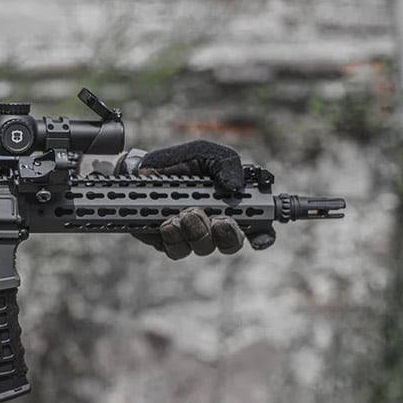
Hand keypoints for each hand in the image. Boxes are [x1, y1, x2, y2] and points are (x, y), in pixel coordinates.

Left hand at [118, 140, 275, 258]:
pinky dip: (174, 237)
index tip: (260, 237)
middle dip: (227, 234)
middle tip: (218, 220)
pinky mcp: (170, 241)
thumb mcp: (204, 152)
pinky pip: (178, 250)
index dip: (263, 236)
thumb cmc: (176, 161)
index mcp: (230, 203)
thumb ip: (226, 163)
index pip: (256, 226)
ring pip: (204, 247)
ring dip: (197, 231)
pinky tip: (167, 221)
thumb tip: (236, 187)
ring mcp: (192, 234)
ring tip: (185, 213)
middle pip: (232, 243)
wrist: (139, 170)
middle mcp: (214, 222)